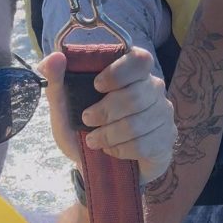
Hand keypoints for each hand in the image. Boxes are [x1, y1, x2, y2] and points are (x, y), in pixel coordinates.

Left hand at [39, 48, 176, 184]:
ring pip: (137, 124)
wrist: (96, 165)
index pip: (140, 60)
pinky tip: (112, 151)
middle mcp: (153, 89)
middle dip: (105, 111)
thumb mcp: (64, 108)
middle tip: (87, 120)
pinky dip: (120, 150)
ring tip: (95, 140)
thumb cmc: (82, 130)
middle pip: (136, 96)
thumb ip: (56, 82)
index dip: (119, 72)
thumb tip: (55, 57)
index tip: (97, 85)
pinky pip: (144, 145)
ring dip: (109, 135)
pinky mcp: (167, 140)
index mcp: (132, 73)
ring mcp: (164, 114)